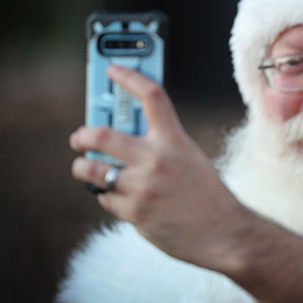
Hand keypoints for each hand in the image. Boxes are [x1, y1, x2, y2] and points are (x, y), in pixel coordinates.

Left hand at [70, 65, 250, 271]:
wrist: (224, 232)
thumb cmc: (207, 195)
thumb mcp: (190, 159)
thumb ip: (161, 146)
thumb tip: (123, 138)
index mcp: (175, 140)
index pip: (151, 96)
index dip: (130, 77)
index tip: (114, 70)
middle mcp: (156, 159)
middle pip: (100, 134)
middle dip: (82, 136)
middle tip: (79, 139)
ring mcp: (142, 187)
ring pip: (91, 170)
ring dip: (83, 168)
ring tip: (86, 168)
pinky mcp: (134, 212)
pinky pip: (105, 199)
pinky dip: (109, 198)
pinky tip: (123, 200)